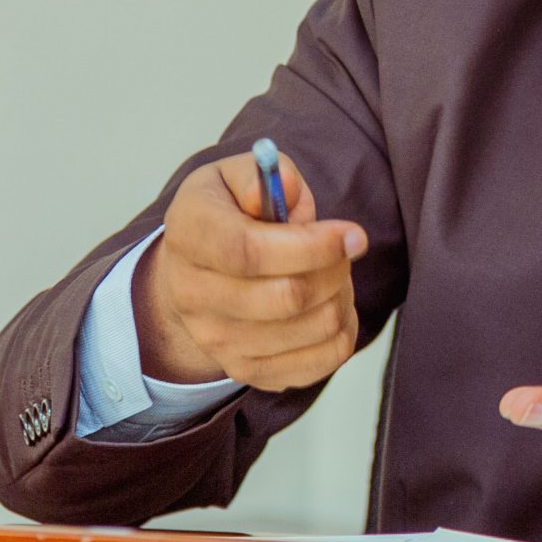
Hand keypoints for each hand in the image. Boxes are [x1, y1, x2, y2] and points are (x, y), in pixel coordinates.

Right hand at [134, 147, 367, 390]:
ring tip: (335, 274)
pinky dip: (342, 332)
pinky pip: (318, 363)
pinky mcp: (244, 369)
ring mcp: (215, 338)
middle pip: (285, 298)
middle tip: (346, 250)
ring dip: (341, 297)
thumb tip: (286, 189)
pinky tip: (332, 305)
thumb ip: (266, 172)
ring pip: (309, 330)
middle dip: (335, 271)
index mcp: (188, 233)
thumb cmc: (230, 213)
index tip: (352, 235)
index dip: (310, 247)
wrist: (200, 268)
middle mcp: (191, 293)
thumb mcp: (238, 175)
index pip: (248, 252)